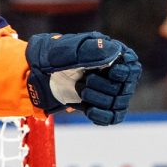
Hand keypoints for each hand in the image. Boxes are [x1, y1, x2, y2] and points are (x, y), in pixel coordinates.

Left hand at [26, 32, 141, 125]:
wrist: (35, 72)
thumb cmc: (51, 56)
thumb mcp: (68, 49)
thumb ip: (91, 50)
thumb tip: (116, 52)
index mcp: (111, 53)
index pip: (131, 70)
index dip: (120, 75)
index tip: (108, 72)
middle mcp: (114, 72)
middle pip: (123, 90)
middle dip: (101, 88)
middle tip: (83, 82)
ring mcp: (109, 90)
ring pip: (117, 104)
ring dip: (97, 100)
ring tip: (80, 91)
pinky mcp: (101, 105)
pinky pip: (112, 117)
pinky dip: (100, 115)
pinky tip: (87, 109)